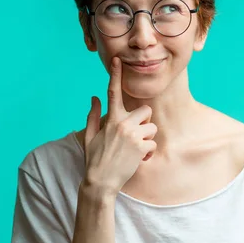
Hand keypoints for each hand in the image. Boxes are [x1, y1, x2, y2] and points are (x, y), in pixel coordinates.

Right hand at [81, 56, 157, 198]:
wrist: (100, 182)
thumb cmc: (94, 160)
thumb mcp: (90, 136)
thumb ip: (93, 115)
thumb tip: (94, 97)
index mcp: (110, 119)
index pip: (112, 92)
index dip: (115, 75)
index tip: (117, 60)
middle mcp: (122, 123)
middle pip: (146, 110)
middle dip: (144, 121)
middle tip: (135, 135)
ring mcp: (132, 134)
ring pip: (152, 128)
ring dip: (147, 139)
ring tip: (135, 151)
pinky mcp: (141, 147)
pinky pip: (153, 144)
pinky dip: (148, 154)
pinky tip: (137, 160)